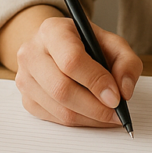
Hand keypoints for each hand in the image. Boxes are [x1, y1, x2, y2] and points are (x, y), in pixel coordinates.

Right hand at [14, 11, 142, 127]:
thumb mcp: (111, 43)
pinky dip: (79, 122)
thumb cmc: (85, 44)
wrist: (56, 46)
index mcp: (53, 30)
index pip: (71, 60)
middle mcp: (32, 52)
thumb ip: (126, 62)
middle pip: (62, 89)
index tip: (116, 97)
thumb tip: (124, 91)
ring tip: (109, 115)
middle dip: (95, 107)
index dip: (95, 81)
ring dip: (89, 118)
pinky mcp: (26, 99)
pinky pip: (54, 119)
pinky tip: (92, 115)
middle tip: (116, 112)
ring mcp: (25, 78)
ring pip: (59, 109)